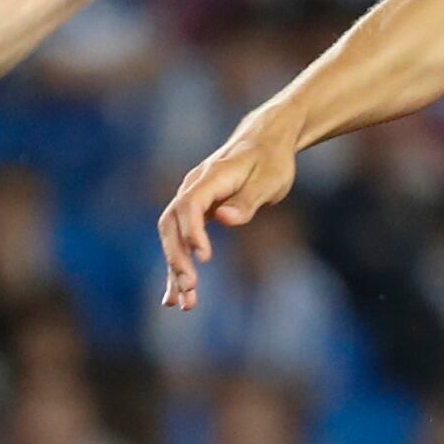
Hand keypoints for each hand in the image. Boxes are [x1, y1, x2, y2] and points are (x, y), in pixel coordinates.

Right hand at [157, 107, 298, 309]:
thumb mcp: (270, 179)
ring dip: (175, 268)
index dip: (192, 231)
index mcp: (211, 176)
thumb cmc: (272, 160)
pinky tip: (177, 295)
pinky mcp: (196, 211)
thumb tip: (224, 218)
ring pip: (173, 236)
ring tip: (182, 304)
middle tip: (190, 288)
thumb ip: (247, 200)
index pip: (190, 204)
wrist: (265, 139)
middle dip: (177, 257)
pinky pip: (181, 239)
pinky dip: (179, 265)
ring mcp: (191, 198)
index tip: (204, 258)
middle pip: (172, 223)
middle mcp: (194, 187)